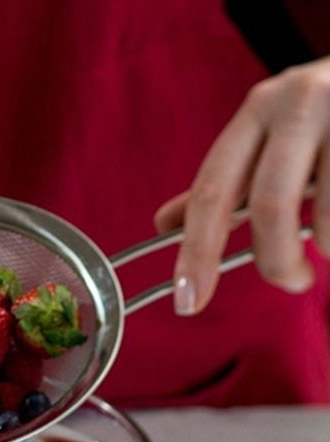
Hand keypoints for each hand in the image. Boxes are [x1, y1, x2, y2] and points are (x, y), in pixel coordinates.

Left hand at [155, 56, 329, 314]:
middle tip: (290, 283)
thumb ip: (226, 184)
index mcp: (257, 112)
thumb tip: (163, 225)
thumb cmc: (328, 117)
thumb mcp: (273, 137)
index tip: (187, 302)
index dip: (195, 253)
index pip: (211, 191)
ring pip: (329, 215)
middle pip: (271, 206)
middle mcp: (297, 102)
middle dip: (276, 260)